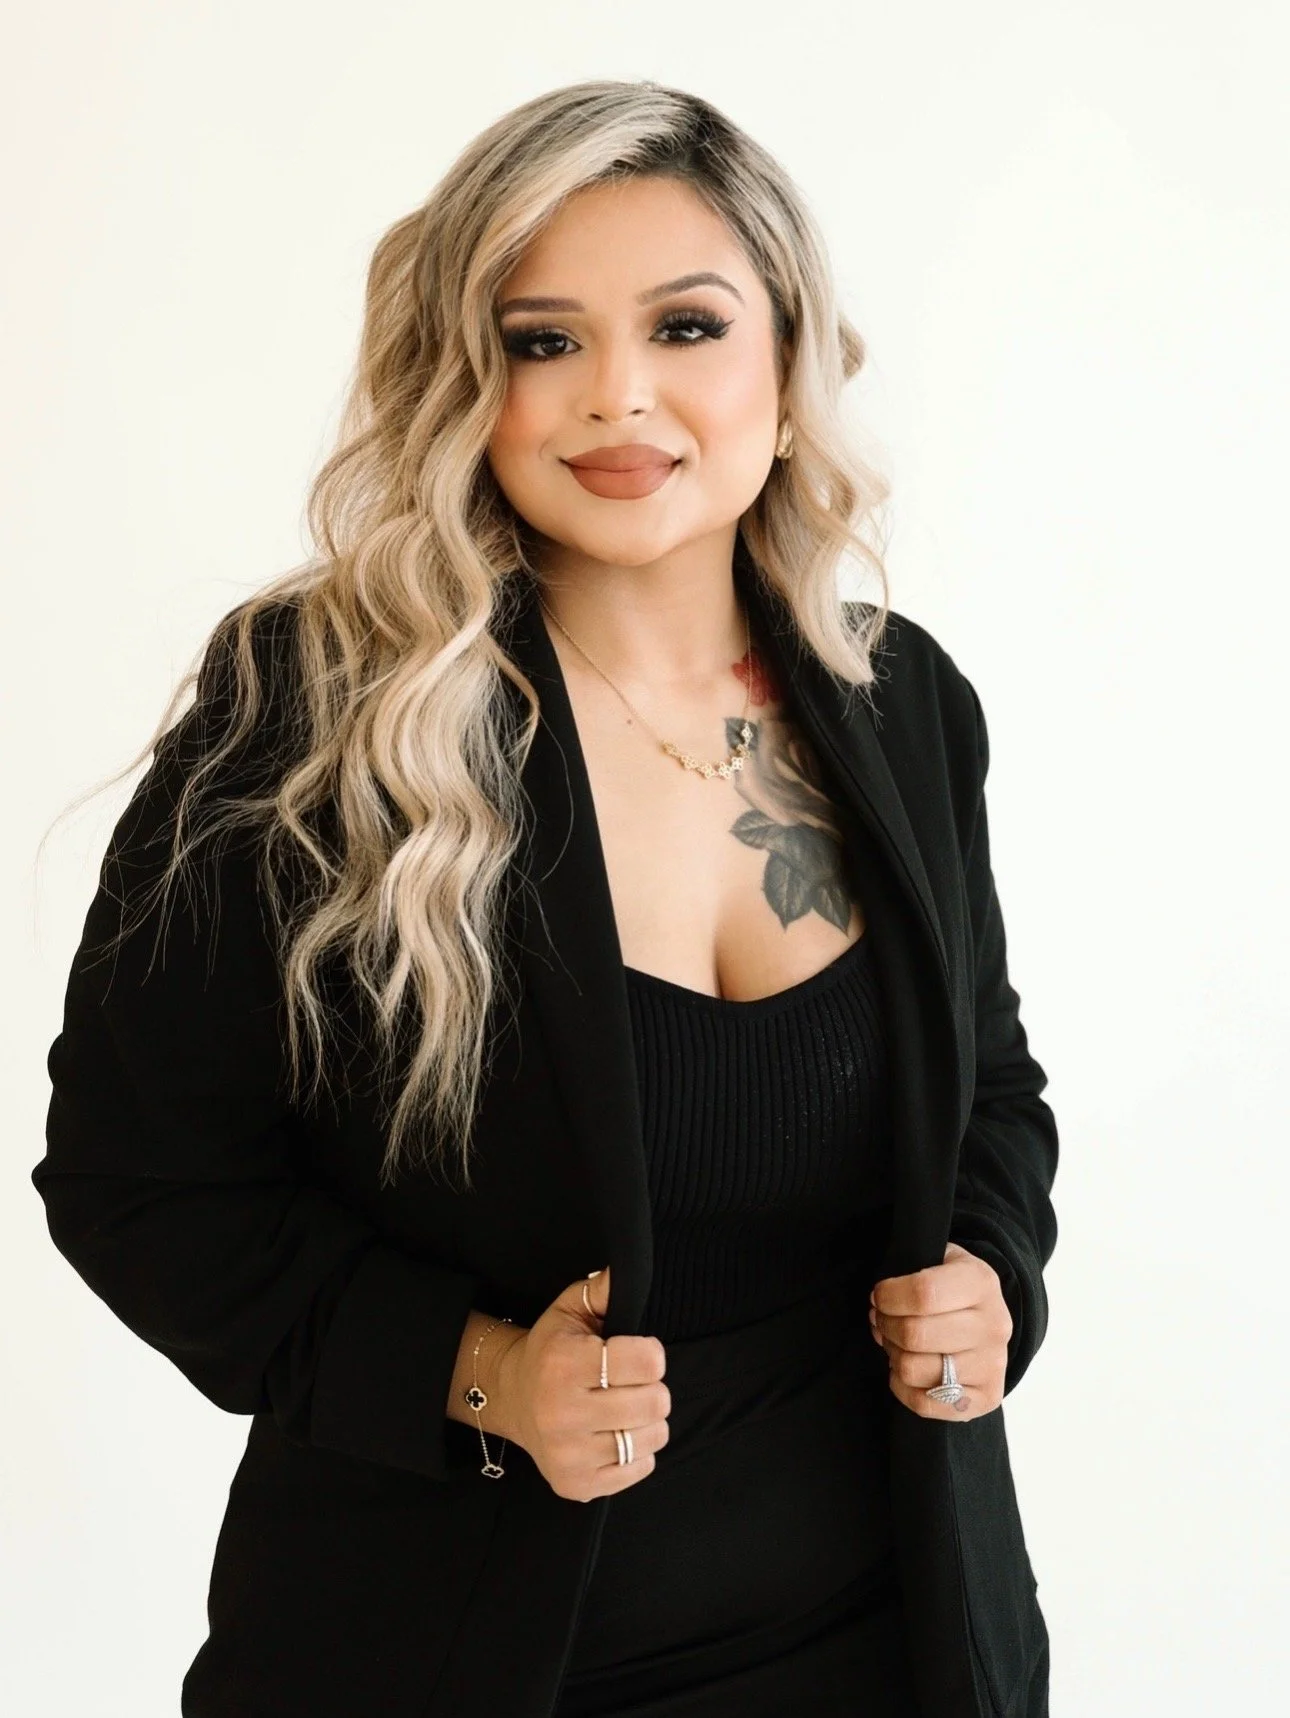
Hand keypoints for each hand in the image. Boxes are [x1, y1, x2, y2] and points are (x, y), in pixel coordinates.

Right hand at [498, 1264, 670, 1500]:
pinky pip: (640, 1468)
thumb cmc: (551, 1350)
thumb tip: (626, 1270)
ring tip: (627, 1408)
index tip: (637, 1353)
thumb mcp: (569, 1309)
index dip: (650, 1354)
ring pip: (652, 1438)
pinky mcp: (577, 1485)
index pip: (648, 1362)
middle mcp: (562, 1413)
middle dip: (652, 1388)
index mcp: (565, 1364)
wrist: (512, 1398)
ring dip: (649, 1421)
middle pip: (655, 1403)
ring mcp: (569, 1455)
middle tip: (633, 1383)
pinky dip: (639, 1451)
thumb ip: (602, 1289)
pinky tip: (616, 1434)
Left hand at [868, 1241, 1011, 1420]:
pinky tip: (905, 1368)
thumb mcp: (939, 1258)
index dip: (888, 1296)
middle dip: (885, 1325)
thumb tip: (878, 1301)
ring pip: (914, 1370)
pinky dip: (902, 1387)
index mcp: (981, 1283)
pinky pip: (924, 1404)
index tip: (879, 1296)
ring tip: (896, 1342)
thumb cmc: (953, 1287)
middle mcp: (993, 1326)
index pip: (922, 1293)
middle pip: (914, 1334)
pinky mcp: (986, 1398)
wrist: (991, 1317)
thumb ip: (909, 1268)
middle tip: (882, 1319)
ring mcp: (992, 1366)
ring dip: (893, 1355)